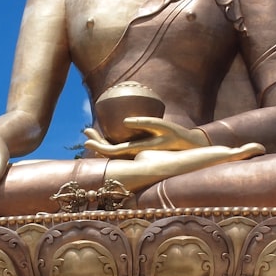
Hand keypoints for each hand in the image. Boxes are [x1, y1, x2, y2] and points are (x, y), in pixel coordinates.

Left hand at [83, 117, 208, 158]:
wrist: (190, 148)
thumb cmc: (177, 136)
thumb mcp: (163, 126)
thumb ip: (144, 123)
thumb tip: (124, 121)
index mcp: (137, 151)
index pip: (112, 152)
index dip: (98, 146)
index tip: (86, 139)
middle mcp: (135, 154)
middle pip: (110, 152)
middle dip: (97, 142)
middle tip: (85, 131)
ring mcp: (138, 153)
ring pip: (115, 149)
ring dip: (103, 141)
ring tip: (92, 131)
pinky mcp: (142, 149)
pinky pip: (123, 147)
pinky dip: (113, 141)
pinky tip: (109, 134)